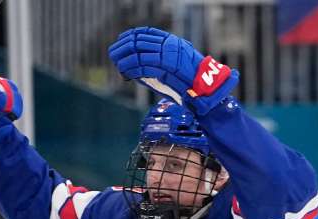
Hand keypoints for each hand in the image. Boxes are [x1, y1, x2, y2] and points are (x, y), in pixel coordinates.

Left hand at [108, 27, 236, 114]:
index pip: (146, 32)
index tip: (120, 40)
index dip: (131, 35)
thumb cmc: (188, 79)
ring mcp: (168, 55)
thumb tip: (138, 61)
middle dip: (123, 47)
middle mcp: (168, 45)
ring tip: (117, 64)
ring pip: (139, 53)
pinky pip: (143, 66)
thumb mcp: (174, 62)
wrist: (204, 87)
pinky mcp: (166, 67)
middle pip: (139, 41)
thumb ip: (159, 59)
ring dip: (125, 59)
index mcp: (171, 41)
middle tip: (113, 53)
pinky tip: (125, 72)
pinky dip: (132, 69)